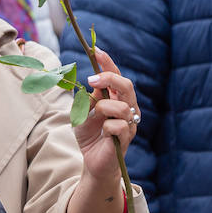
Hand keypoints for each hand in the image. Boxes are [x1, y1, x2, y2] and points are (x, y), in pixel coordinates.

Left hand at [73, 49, 139, 182]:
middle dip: (110, 79)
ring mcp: (129, 122)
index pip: (115, 75)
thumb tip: (91, 82)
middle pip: (127, 85)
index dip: (107, 63)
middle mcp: (127, 107)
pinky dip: (106, 127)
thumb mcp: (82, 111)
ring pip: (122, 106)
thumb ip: (87, 97)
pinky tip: (102, 133)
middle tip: (92, 81)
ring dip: (103, 109)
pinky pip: (118, 126)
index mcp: (116, 97)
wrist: (93, 161)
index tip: (96, 51)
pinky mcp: (126, 138)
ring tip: (95, 117)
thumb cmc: (89, 134)